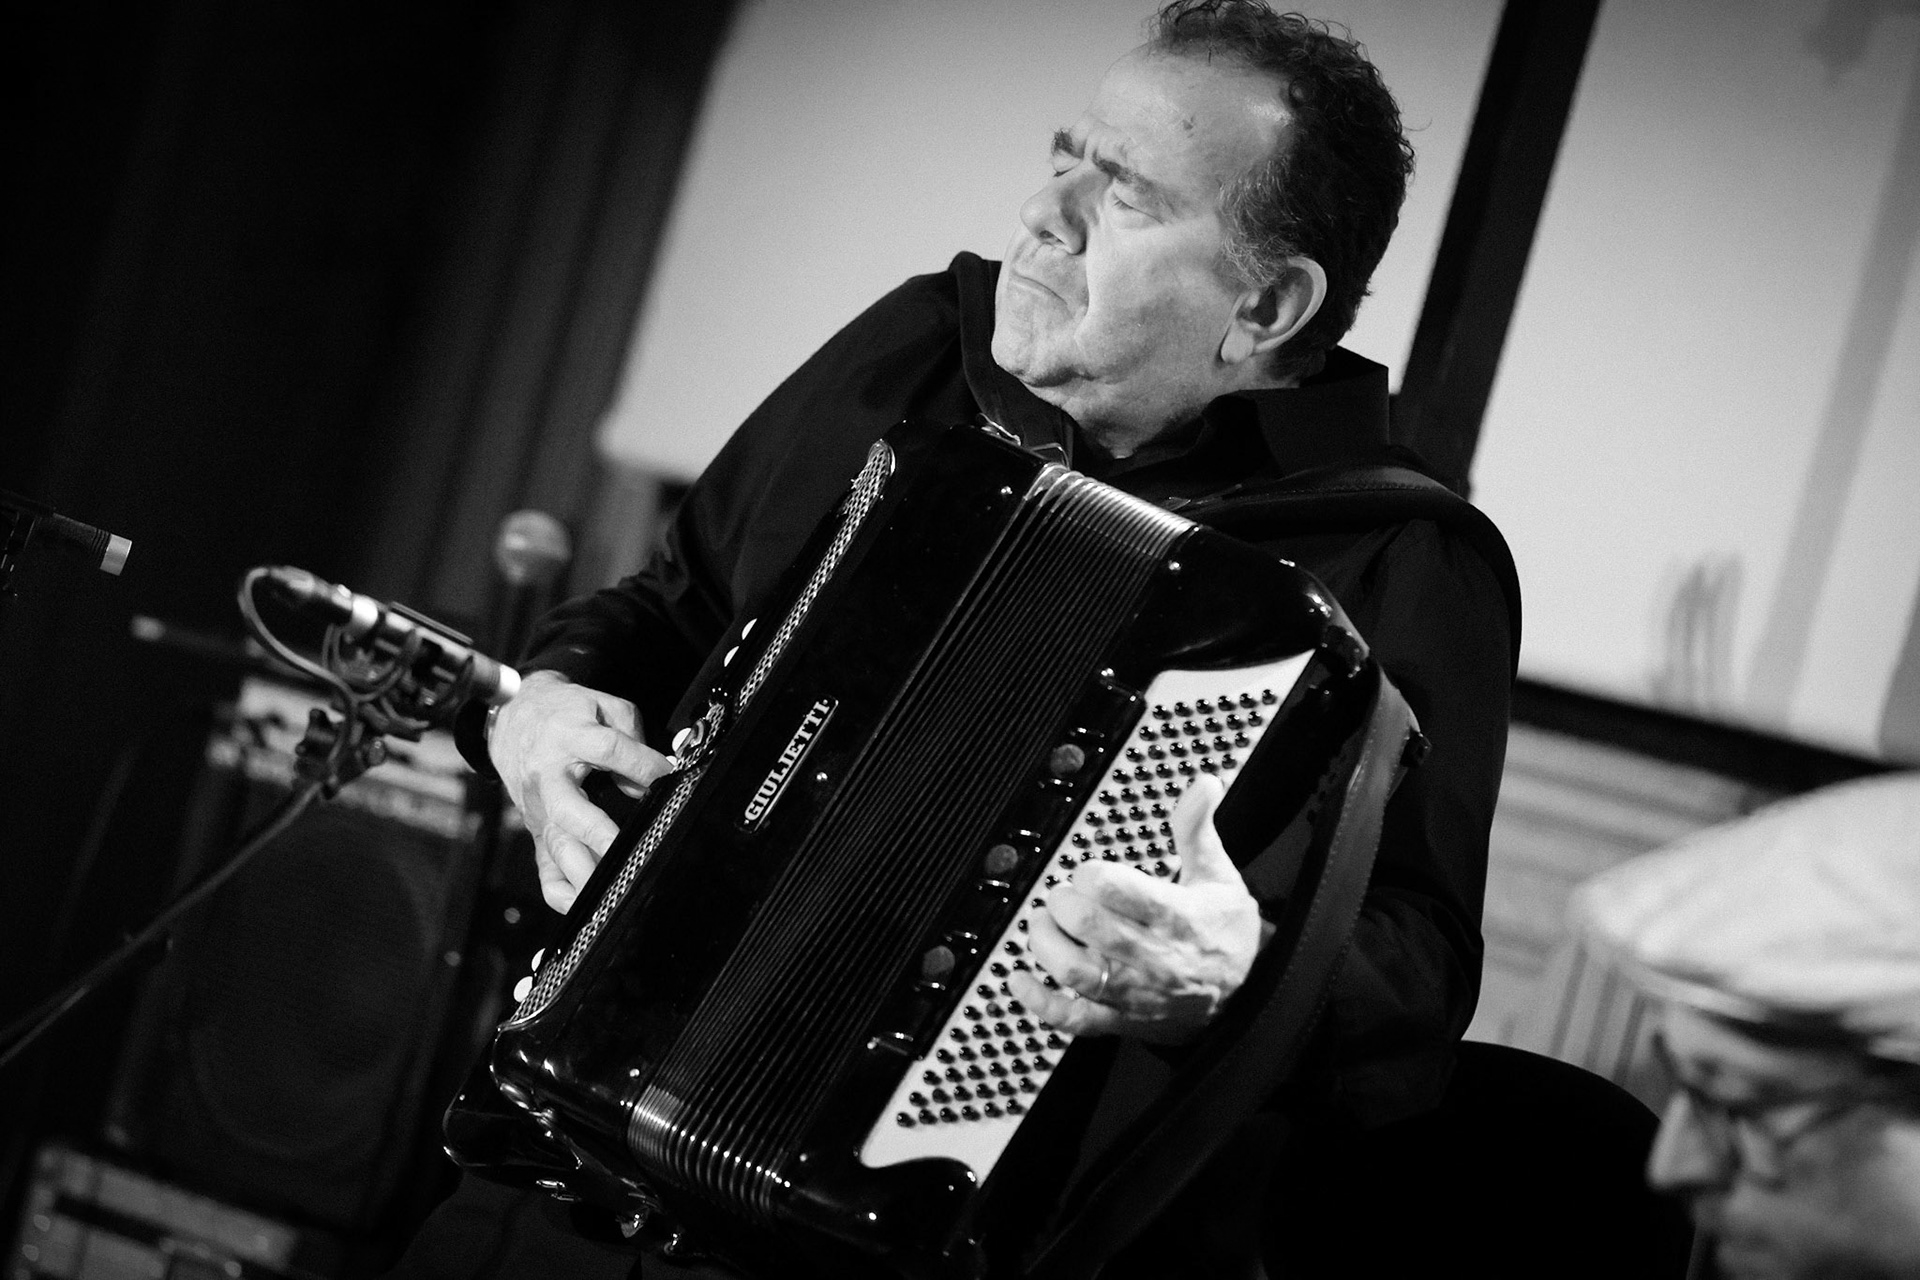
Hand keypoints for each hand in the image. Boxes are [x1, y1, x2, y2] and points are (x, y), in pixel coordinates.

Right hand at [488, 670, 673, 912]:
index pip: (608, 751)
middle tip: (623, 851)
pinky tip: (584, 904)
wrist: (514, 719)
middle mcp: (548, 777)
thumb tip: (650, 777)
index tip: (667, 776)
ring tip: (608, 890)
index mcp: (569, 737)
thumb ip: (630, 737)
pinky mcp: (535, 830)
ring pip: (556, 846)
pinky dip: (561, 891)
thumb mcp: (602, 706)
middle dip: (597, 835)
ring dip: (582, 872)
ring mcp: (538, 808)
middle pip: (570, 810)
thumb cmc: (566, 714)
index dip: (642, 764)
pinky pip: (544, 868)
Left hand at [1007, 775, 1271, 1044]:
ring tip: (1043, 924)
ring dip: (1046, 944)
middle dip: (1063, 904)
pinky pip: (1074, 1018)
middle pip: (1092, 928)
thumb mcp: (1218, 874)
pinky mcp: (1121, 1018)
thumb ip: (1197, 828)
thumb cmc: (1224, 930)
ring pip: (1077, 972)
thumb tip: (1204, 783)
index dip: (1091, 875)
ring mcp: (1135, 992)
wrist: (1247, 995)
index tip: (1087, 871)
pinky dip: (1039, 1001)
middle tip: (1061, 894)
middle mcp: (1155, 957)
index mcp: (1177, 916)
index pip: (1122, 891)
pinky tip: (1019, 978)